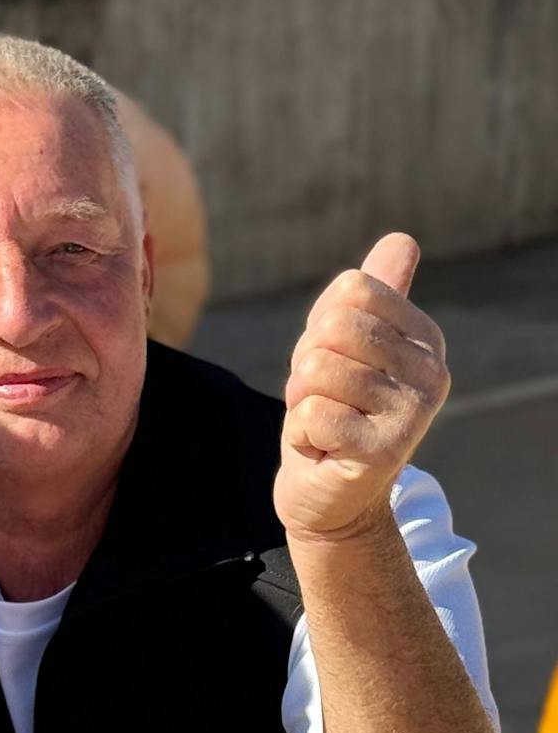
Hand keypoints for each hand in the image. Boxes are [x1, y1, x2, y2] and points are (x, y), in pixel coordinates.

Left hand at [275, 233, 449, 543]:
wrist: (328, 494)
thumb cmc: (334, 411)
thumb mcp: (345, 347)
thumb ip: (372, 295)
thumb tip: (402, 238)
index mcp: (424, 338)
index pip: (351, 290)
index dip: (319, 327)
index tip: (333, 363)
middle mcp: (432, 371)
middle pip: (333, 327)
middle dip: (305, 365)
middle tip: (323, 398)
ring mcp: (414, 412)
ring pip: (317, 370)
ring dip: (301, 402)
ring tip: (324, 424)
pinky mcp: (385, 450)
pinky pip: (310, 414)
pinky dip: (299, 434)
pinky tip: (322, 450)